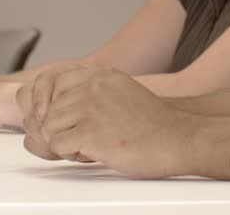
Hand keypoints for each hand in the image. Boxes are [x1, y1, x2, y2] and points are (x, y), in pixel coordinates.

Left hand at [18, 65, 193, 177]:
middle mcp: (93, 86)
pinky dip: (70, 154)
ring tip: (92, 146)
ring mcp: (91, 107)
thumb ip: (94, 93)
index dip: (50, 104)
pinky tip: (93, 153)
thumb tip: (58, 109)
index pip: (53, 81)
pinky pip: (56, 145)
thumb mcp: (122, 93)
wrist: (179, 138)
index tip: (58, 120)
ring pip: (50, 128)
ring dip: (66, 142)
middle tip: (85, 139)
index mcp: (101, 75)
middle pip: (50, 109)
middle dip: (62, 128)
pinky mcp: (90, 131)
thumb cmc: (154, 125)